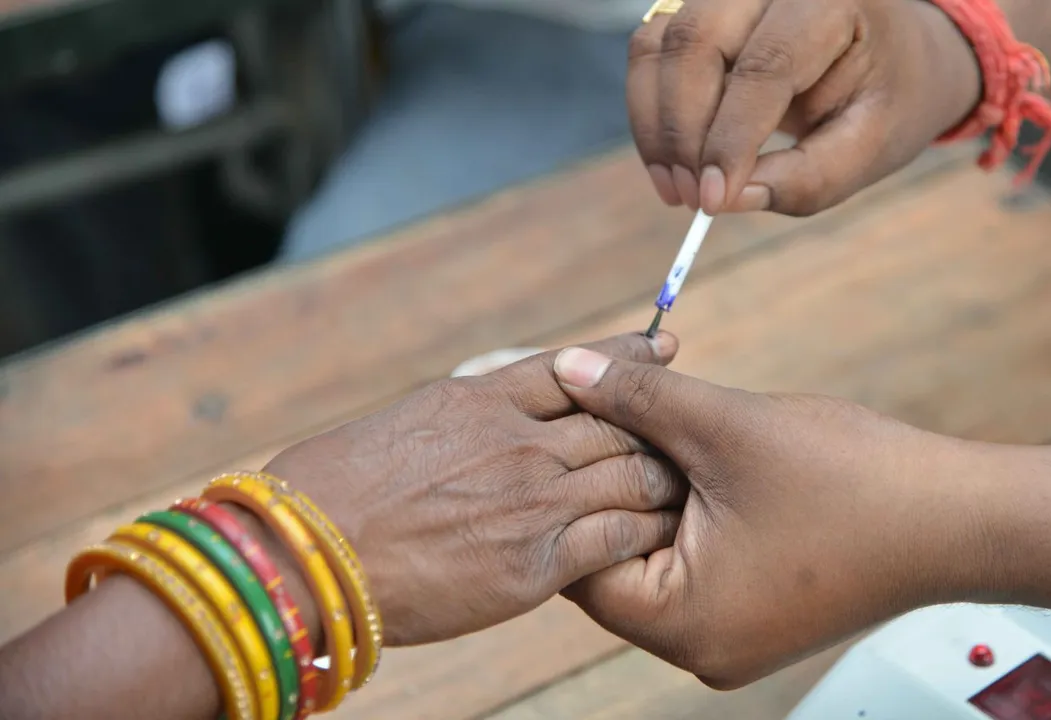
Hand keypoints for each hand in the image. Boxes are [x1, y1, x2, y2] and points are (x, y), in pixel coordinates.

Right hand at [262, 332, 686, 646]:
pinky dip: (645, 531)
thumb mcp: (403, 424)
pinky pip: (618, 538)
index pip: (579, 368)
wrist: (304, 554)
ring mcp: (532, 501)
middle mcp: (518, 442)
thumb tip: (489, 412)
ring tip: (686, 487)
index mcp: (481, 399)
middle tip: (687, 433)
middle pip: (619, 422)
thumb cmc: (332, 489)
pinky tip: (659, 534)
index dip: (630, 357)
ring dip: (663, 481)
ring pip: (632, 476)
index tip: (666, 350)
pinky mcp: (535, 563)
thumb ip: (463, 417)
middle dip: (659, 427)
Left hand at [551, 347, 999, 687]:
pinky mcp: (760, 614)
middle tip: (611, 415)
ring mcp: (733, 636)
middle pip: (615, 558)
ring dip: (658, 492)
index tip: (568, 426)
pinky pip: (699, 563)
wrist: (961, 518)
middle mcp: (700, 648)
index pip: (578, 559)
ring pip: (659, 554)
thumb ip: (637, 398)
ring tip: (667, 432)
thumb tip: (566, 369)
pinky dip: (694, 512)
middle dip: (616, 483)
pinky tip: (708, 462)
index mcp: (681, 624)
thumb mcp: (727, 426)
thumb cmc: (856, 483)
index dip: (571, 483)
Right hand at [631, 0, 980, 214]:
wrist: (892, 53)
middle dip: (682, 132)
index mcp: (832, 0)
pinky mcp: (700, 8)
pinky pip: (652, 50)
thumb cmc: (887, 97)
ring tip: (676, 188)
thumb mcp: (871, 146)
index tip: (713, 201)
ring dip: (657, 125)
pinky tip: (671, 161)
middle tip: (690, 199)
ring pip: (661, 44)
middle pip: (697, 43)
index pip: (765, 66)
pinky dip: (650, 110)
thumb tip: (730, 199)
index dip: (730, 138)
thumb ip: (810, 178)